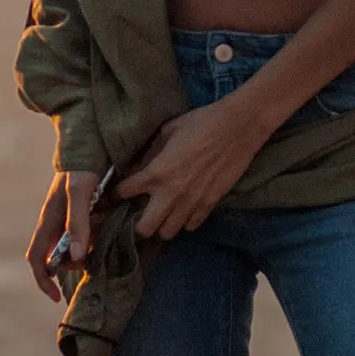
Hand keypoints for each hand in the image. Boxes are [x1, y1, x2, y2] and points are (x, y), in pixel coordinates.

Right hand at [24, 169, 98, 300]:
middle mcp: (57, 220)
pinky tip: (111, 224)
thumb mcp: (80, 192)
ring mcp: (70, 214)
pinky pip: (89, 231)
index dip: (43, 280)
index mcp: (49, 219)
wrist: (92, 138)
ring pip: (76, 245)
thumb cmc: (82, 164)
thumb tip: (77, 257)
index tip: (57, 297)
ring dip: (90, 248)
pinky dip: (98, 235)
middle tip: (95, 259)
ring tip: (106, 235)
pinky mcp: (84, 208)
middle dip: (75, 264)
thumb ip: (78, 222)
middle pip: (59, 256)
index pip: (37, 258)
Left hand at [116, 101, 265, 240]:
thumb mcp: (168, 130)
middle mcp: (170, 193)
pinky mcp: (210, 204)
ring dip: (162, 225)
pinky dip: (185, 222)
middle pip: (145, 228)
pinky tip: (184, 211)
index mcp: (156, 172)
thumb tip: (139, 165)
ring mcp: (191, 202)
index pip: (125, 193)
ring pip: (168, 232)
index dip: (116, 195)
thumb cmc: (201, 123)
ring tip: (163, 215)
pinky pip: (192, 226)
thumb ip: (151, 151)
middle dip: (138, 225)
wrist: (237, 128)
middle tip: (139, 216)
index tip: (116, 195)